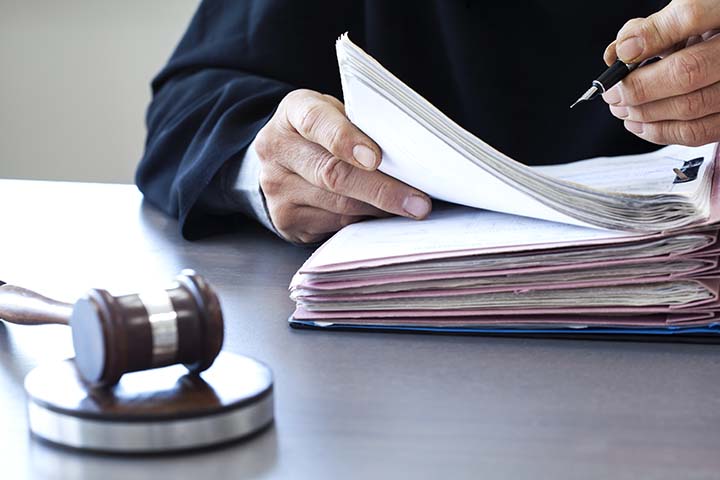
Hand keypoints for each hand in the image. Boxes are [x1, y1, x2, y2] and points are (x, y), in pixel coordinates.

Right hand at [254, 89, 430, 243]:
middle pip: (332, 173)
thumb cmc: (322, 132)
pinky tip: (382, 216)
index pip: (315, 122)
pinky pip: (334, 225)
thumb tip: (407, 160)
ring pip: (338, 205)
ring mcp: (277, 188)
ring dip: (379, 209)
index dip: (346, 140)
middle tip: (417, 202)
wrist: (282, 158)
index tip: (376, 158)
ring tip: (410, 209)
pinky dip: (364, 220)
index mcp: (293, 112)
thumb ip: (360, 127)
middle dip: (381, 189)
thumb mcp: (335, 114)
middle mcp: (276, 149)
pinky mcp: (285, 219)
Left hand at [602, 0, 719, 145]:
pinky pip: (699, 131)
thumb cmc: (711, 29)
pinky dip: (661, 132)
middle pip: (687, 71)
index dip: (652, 36)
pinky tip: (639, 124)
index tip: (624, 53)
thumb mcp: (690, 14)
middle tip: (613, 93)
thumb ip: (656, 27)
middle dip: (639, 87)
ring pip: (690, 106)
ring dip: (645, 112)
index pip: (691, 15)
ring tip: (621, 109)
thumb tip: (620, 50)